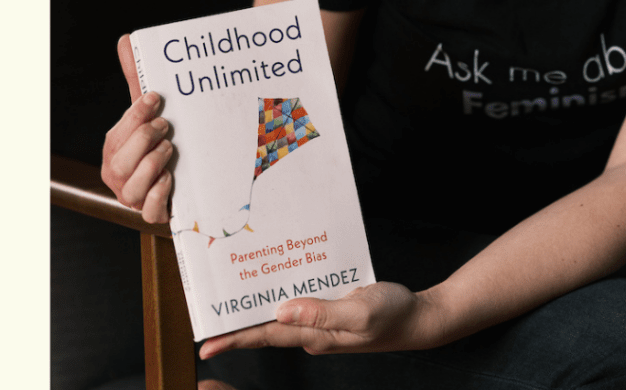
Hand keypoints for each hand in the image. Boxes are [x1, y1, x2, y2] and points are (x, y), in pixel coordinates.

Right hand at [99, 34, 173, 223]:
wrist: (181, 177)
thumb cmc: (160, 140)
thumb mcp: (150, 111)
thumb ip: (138, 79)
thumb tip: (126, 40)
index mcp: (114, 148)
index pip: (119, 132)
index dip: (137, 114)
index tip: (157, 98)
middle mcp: (118, 175)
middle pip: (120, 162)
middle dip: (145, 140)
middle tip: (167, 127)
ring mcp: (132, 196)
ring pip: (132, 188)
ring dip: (154, 165)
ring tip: (170, 150)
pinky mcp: (151, 214)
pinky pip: (147, 212)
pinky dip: (158, 196)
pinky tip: (171, 179)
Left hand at [199, 282, 446, 358]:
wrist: (419, 318)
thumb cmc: (393, 315)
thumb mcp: (359, 311)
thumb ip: (321, 312)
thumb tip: (282, 310)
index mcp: (316, 336)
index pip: (267, 335)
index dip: (235, 339)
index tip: (206, 346)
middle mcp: (314, 332)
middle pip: (269, 327)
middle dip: (239, 324)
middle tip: (209, 317)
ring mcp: (324, 323)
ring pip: (284, 313)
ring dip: (260, 307)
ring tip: (235, 295)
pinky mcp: (333, 311)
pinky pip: (303, 303)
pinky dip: (289, 294)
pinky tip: (283, 280)